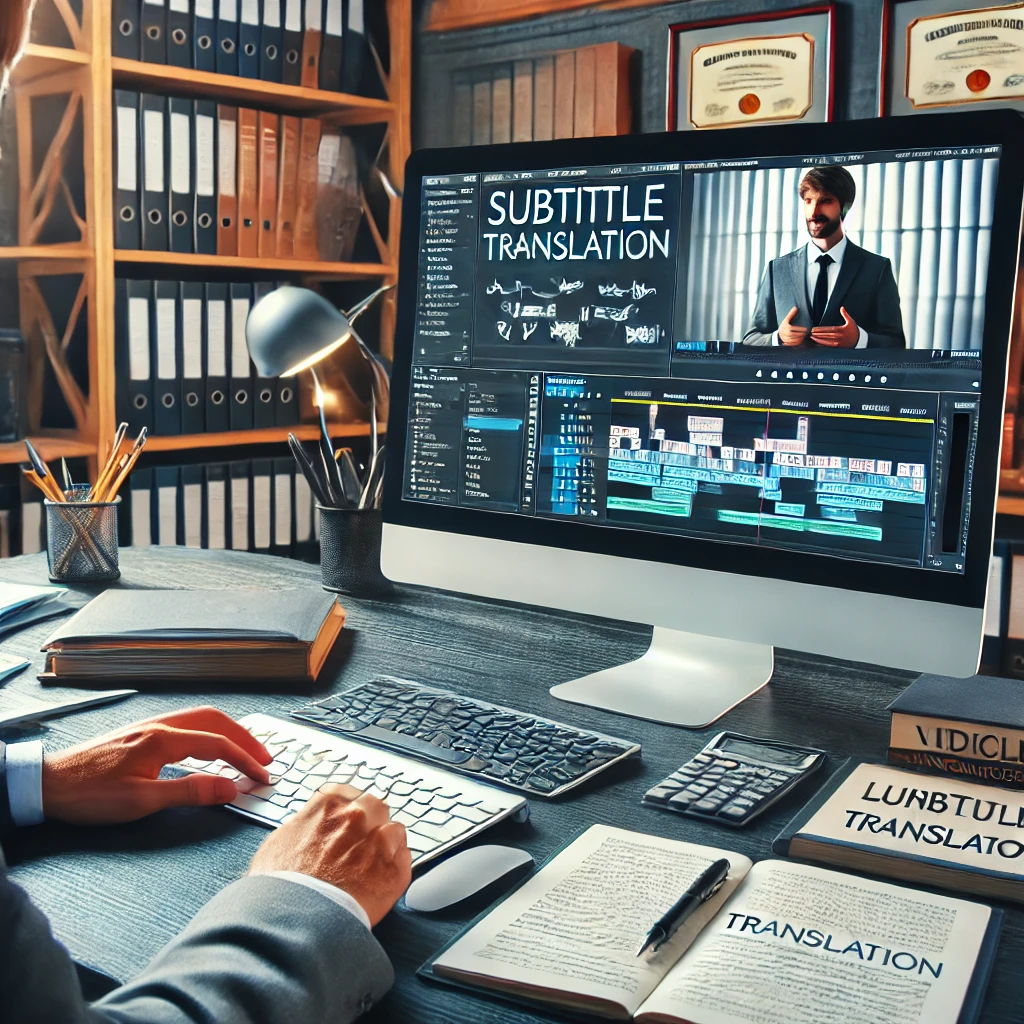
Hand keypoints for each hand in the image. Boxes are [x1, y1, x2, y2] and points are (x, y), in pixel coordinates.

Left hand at [42, 706, 271, 824]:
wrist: (47, 784)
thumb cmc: (89, 794)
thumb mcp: (142, 800)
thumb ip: (190, 791)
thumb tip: (229, 787)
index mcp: (163, 739)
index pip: (218, 745)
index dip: (245, 761)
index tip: (262, 776)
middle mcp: (159, 726)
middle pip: (215, 721)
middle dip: (244, 738)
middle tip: (264, 758)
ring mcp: (149, 727)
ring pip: (200, 719)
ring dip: (228, 732)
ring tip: (243, 750)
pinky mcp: (140, 735)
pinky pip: (186, 725)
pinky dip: (208, 733)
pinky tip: (207, 748)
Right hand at [249, 783, 411, 926]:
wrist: (294, 919)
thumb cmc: (280, 885)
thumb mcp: (279, 841)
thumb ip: (303, 824)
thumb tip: (309, 825)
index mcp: (330, 803)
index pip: (351, 793)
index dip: (348, 812)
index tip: (346, 824)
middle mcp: (359, 815)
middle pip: (376, 808)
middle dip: (370, 824)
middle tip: (357, 846)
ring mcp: (379, 841)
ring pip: (395, 831)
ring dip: (386, 844)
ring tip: (369, 866)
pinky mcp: (395, 870)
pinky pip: (405, 858)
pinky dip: (395, 867)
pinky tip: (378, 880)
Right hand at [777, 306, 808, 345]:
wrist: (777, 335)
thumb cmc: (783, 327)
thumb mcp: (786, 320)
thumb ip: (791, 314)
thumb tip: (795, 307)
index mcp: (787, 328)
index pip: (797, 329)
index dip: (802, 329)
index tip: (805, 329)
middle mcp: (787, 334)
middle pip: (797, 335)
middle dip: (802, 334)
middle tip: (805, 333)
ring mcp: (787, 339)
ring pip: (796, 339)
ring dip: (801, 338)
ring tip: (803, 336)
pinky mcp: (788, 343)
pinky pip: (794, 344)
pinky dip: (798, 342)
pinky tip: (800, 340)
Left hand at [811, 305, 859, 346]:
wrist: (860, 340)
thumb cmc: (854, 330)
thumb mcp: (851, 321)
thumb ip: (845, 314)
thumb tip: (842, 307)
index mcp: (841, 330)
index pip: (829, 329)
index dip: (821, 329)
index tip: (814, 329)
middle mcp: (839, 337)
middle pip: (826, 335)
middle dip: (818, 334)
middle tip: (810, 333)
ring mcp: (839, 343)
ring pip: (827, 341)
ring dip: (818, 340)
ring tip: (812, 338)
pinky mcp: (839, 348)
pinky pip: (829, 347)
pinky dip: (823, 346)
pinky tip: (817, 344)